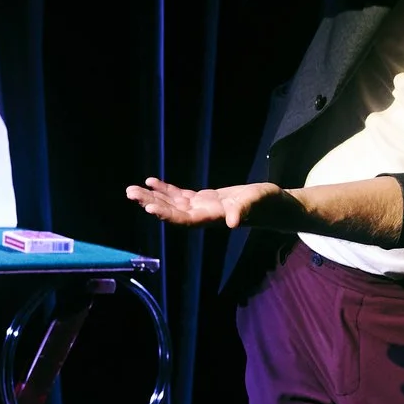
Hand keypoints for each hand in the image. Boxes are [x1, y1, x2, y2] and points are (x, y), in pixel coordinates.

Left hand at [125, 177, 284, 228]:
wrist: (273, 206)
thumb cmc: (267, 203)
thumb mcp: (258, 202)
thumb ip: (244, 210)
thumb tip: (233, 222)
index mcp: (214, 218)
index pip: (186, 219)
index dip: (168, 214)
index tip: (150, 208)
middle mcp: (203, 216)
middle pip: (173, 212)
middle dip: (152, 203)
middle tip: (131, 193)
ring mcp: (202, 208)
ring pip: (172, 204)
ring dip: (153, 197)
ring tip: (132, 189)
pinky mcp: (204, 200)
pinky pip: (180, 196)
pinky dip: (166, 189)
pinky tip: (151, 182)